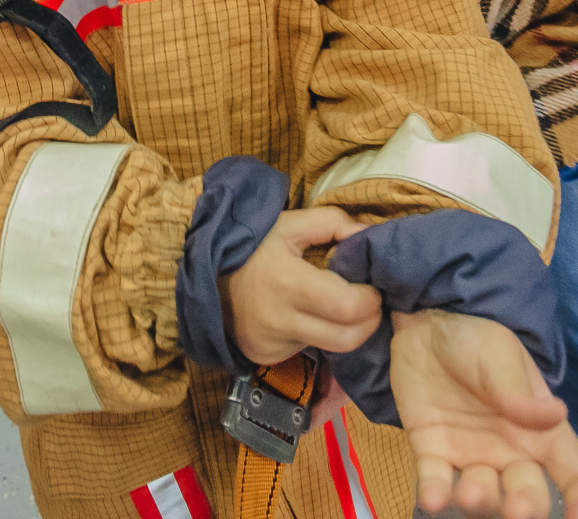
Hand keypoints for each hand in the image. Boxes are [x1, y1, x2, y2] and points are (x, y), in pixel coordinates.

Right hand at [220, 207, 381, 366]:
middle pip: (347, 339)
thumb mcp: (289, 224)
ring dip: (348, 331)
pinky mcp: (266, 355)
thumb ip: (331, 222)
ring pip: (330, 349)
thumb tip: (366, 235)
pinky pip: (307, 350)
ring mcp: (272, 343)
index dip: (370, 299)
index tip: (372, 287)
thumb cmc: (253, 247)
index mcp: (288, 283)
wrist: (206, 275)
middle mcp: (280, 320)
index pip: (348, 307)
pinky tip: (311, 317)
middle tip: (370, 303)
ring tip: (345, 309)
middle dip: (369, 322)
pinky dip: (319, 336)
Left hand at [391, 308, 577, 518]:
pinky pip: (436, 482)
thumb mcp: (501, 356)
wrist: (426, 325)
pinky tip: (432, 500)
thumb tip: (556, 415)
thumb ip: (519, 392)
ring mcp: (472, 456)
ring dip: (480, 502)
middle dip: (526, 508)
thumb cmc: (477, 340)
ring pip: (483, 495)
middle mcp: (512, 453)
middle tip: (517, 511)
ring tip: (468, 494)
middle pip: (529, 495)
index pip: (575, 474)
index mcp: (542, 432)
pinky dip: (435, 495)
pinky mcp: (433, 453)